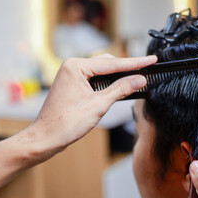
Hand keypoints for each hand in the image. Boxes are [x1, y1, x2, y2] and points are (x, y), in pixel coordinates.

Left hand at [31, 54, 156, 156]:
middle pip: (107, 63)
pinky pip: (95, 78)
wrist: (46, 138)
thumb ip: (121, 89)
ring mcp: (72, 75)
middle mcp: (72, 66)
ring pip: (102, 71)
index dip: (135, 63)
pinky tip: (120, 85)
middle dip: (127, 67)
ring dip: (118, 75)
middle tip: (148, 67)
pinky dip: (108, 82)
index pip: (112, 63)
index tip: (151, 59)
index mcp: (76, 66)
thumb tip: (140, 79)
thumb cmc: (66, 122)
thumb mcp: (99, 105)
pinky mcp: (73, 84)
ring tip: (138, 75)